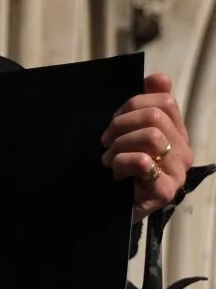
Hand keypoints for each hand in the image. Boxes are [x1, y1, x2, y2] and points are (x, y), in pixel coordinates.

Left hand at [102, 73, 192, 221]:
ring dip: (119, 146)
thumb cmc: (118, 169)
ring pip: (150, 136)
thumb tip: (158, 77)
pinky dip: (121, 164)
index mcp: (176, 133)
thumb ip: (144, 105)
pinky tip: (117, 175)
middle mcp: (183, 150)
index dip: (133, 104)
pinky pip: (143, 162)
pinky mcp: (166, 191)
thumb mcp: (127, 134)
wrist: (108, 211)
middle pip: (154, 116)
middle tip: (106, 143)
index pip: (165, 100)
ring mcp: (177, 172)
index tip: (115, 121)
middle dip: (120, 126)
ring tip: (110, 161)